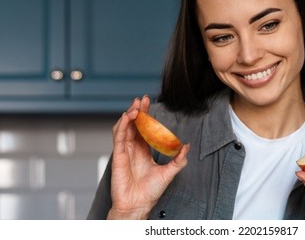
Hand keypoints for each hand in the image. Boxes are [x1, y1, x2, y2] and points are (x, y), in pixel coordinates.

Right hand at [107, 95, 189, 218]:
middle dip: (137, 111)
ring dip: (129, 115)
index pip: (143, 128)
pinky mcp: (118, 156)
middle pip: (133, 124)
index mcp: (143, 150)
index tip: (149, 103)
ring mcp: (124, 151)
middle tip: (142, 99)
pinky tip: (128, 117)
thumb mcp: (169, 173)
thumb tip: (186, 146)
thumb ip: (178, 160)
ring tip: (136, 106)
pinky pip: (118, 137)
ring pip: (123, 128)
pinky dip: (122, 126)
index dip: (146, 115)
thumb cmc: (150, 192)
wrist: (138, 205)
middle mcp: (132, 149)